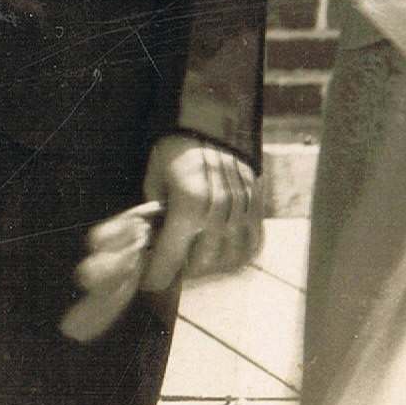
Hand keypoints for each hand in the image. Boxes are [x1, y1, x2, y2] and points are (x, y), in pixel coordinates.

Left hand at [137, 132, 262, 292]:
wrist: (210, 121)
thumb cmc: (175, 150)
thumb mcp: (153, 179)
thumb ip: (153, 215)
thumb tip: (148, 244)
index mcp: (188, 204)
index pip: (170, 258)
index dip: (157, 276)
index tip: (150, 283)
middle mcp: (218, 211)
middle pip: (200, 266)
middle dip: (182, 270)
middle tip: (171, 266)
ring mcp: (241, 210)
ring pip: (227, 260)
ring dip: (210, 266)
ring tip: (195, 259)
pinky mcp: (257, 207)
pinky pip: (252, 245)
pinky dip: (237, 255)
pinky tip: (222, 252)